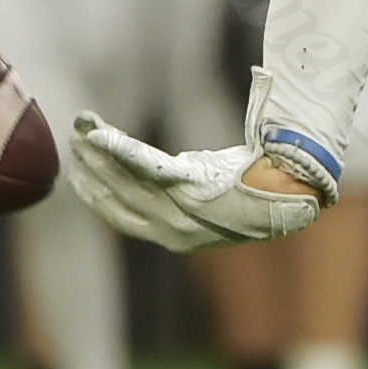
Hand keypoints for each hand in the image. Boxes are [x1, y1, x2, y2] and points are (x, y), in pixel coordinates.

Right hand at [69, 115, 320, 250]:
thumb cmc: (255, 195)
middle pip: (117, 198)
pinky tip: (96, 131)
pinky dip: (118, 148)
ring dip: (99, 153)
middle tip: (74, 144)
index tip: (77, 175)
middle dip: (91, 170)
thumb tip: (153, 173)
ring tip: (82, 131)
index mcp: (175, 237)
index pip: (121, 217)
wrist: (293, 194)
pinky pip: (146, 165)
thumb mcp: (210, 200)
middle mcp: (173, 230)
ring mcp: (182, 211)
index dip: (96, 197)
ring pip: (126, 180)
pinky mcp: (193, 185)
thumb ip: (179, 193)